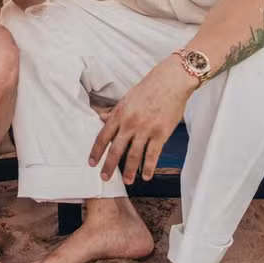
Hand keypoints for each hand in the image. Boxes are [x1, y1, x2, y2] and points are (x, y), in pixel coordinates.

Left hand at [89, 56, 197, 183]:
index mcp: (120, 113)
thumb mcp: (127, 97)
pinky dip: (148, 167)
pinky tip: (146, 175)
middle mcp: (130, 123)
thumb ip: (114, 111)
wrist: (170, 82)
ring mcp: (145, 129)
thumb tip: (101, 118)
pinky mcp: (160, 133)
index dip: (96, 151)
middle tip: (104, 177)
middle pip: (116, 149)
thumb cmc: (149, 87)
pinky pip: (152, 154)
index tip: (92, 162)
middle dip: (109, 165)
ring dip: (129, 170)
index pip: (103, 136)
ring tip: (127, 180)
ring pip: (134, 155)